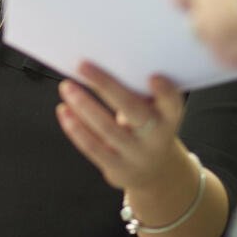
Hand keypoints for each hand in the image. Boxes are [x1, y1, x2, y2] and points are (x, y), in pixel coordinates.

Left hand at [55, 61, 186, 191]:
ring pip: (106, 128)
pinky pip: (92, 147)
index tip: (153, 77)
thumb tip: (100, 64)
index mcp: (169, 116)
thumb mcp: (154, 110)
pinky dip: (75, 127)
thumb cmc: (149, 126)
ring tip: (66, 86)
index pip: (172, 103)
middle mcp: (156, 136)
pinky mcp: (118, 169)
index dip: (165, 91)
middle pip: (132, 109)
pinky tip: (64, 110)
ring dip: (83, 105)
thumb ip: (138, 91)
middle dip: (106, 85)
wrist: (155, 171)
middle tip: (83, 66)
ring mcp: (137, 155)